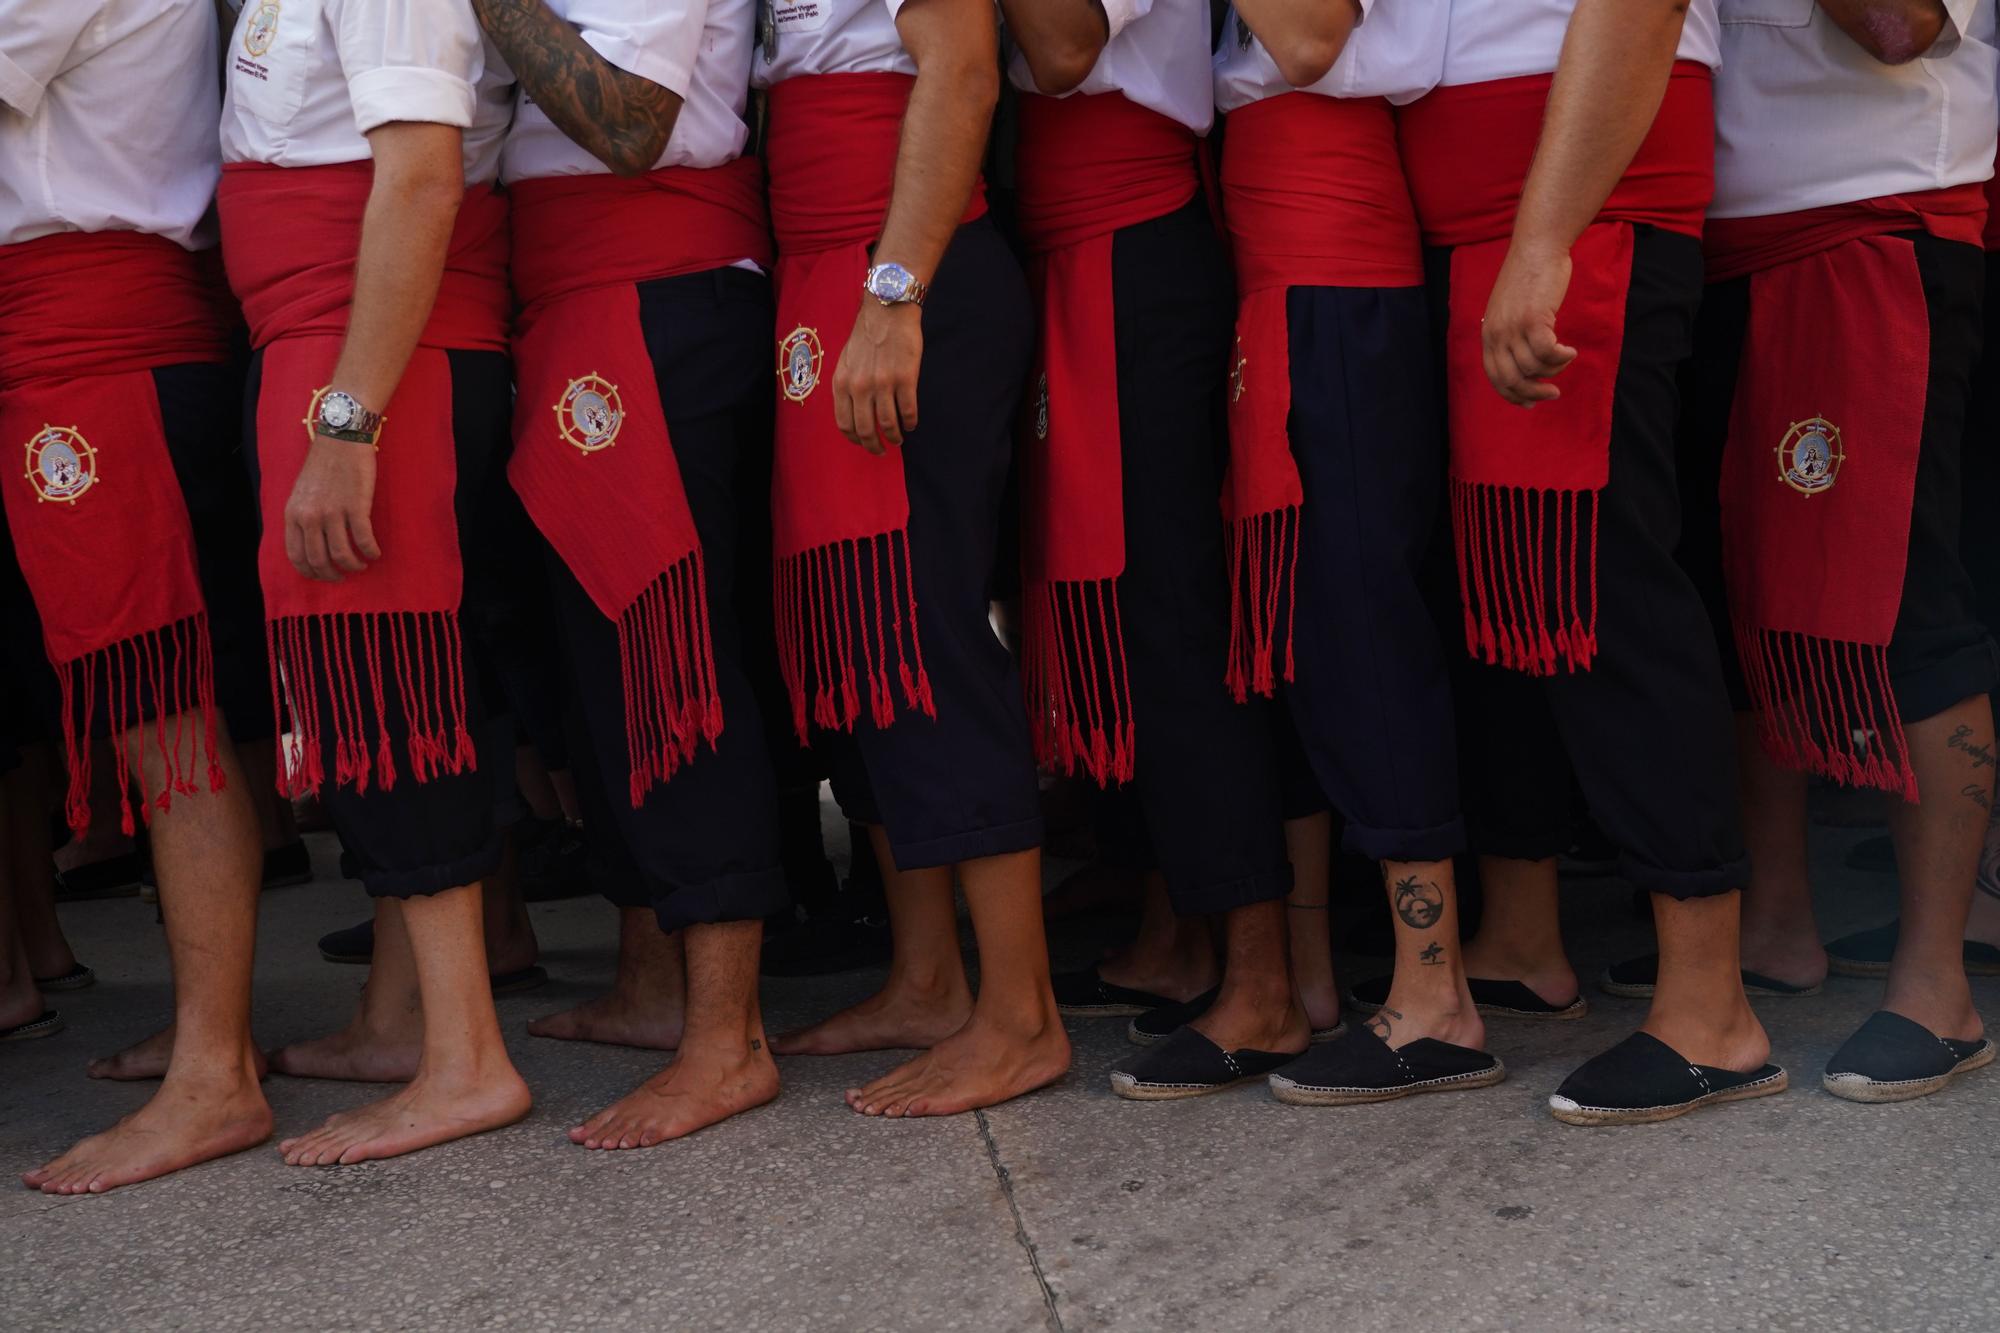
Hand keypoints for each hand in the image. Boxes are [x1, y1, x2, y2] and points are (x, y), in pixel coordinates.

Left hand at [284, 435, 380, 581]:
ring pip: (341, 555)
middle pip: (319, 560)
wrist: (341, 440)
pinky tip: (375, 553)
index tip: (324, 575)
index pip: (296, 555)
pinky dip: (370, 552)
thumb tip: (313, 545)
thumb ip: (303, 518)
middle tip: (344, 575)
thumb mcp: (302, 494)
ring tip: (361, 565)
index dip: (311, 572)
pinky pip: (363, 540)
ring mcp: (332, 512)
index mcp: (293, 514)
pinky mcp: (355, 506)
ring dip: (354, 566)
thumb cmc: (324, 465)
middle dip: (333, 575)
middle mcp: (309, 516)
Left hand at [832, 301, 921, 454]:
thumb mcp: (846, 361)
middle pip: (866, 430)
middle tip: (882, 450)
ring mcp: (883, 383)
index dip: (855, 439)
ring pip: (888, 424)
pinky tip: (911, 423)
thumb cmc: (867, 335)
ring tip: (899, 438)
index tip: (864, 444)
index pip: (844, 424)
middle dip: (875, 446)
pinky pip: (908, 410)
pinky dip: (910, 422)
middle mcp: (860, 387)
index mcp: (842, 383)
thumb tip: (853, 413)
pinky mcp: (905, 378)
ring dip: (895, 437)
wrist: (887, 310)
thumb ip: (847, 387)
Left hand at [1481, 239, 1577, 406]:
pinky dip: (1561, 357)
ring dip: (1554, 369)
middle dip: (1533, 392)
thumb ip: (1511, 336)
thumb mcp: (1510, 311)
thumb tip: (1524, 365)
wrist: (1537, 248)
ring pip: (1534, 367)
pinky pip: (1548, 353)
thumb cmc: (1528, 278)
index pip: (1495, 377)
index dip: (1512, 395)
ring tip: (1566, 357)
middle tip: (1553, 393)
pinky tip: (1570, 351)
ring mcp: (1513, 327)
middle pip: (1512, 380)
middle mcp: (1496, 334)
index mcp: (1488, 334)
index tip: (1530, 403)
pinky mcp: (1533, 319)